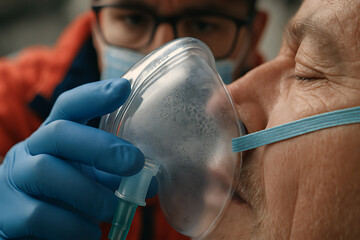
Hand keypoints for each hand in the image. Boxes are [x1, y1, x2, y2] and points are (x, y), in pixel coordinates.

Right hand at [0, 78, 144, 238]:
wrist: (21, 226)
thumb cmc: (63, 195)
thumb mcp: (88, 178)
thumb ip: (115, 177)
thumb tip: (152, 182)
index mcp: (54, 137)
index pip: (70, 106)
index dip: (95, 95)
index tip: (124, 88)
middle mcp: (31, 150)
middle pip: (59, 133)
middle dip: (101, 147)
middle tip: (134, 163)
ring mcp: (14, 179)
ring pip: (48, 173)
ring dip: (90, 193)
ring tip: (113, 209)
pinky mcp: (8, 212)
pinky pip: (41, 216)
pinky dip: (74, 225)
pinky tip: (90, 232)